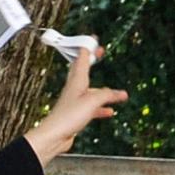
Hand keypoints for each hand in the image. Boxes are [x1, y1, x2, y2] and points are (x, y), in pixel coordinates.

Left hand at [25, 44, 128, 166]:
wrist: (54, 136)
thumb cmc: (67, 117)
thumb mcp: (92, 101)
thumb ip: (107, 95)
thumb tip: (120, 94)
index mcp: (76, 81)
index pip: (82, 58)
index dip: (88, 47)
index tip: (93, 38)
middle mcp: (74, 89)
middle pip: (84, 70)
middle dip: (92, 60)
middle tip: (99, 52)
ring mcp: (75, 102)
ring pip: (90, 90)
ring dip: (101, 88)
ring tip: (113, 88)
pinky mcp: (76, 114)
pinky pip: (92, 108)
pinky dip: (101, 108)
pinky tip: (109, 112)